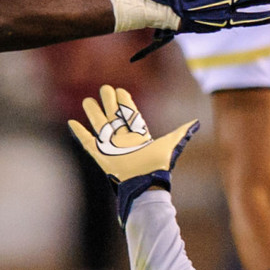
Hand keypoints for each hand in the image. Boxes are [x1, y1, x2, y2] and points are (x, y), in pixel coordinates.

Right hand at [68, 86, 196, 185]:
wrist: (146, 181)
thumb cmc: (158, 165)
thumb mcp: (170, 145)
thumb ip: (181, 133)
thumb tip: (196, 123)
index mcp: (137, 134)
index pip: (129, 114)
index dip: (124, 102)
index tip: (120, 90)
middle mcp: (123, 138)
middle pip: (113, 116)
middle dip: (108, 102)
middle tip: (104, 88)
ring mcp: (111, 146)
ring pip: (100, 125)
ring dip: (93, 113)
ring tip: (88, 100)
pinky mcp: (101, 155)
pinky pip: (88, 142)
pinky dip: (80, 133)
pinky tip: (73, 123)